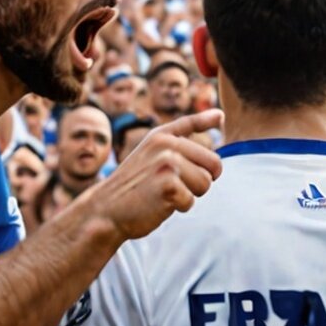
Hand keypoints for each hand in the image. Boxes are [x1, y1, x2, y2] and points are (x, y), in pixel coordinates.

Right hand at [90, 109, 223, 241]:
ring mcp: (167, 163)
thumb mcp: (149, 154)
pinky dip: (179, 207)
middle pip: (213, 164)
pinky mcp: (168, 186)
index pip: (190, 123)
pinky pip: (191, 201)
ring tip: (164, 193)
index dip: (207, 120)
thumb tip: (220, 115)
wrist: (105, 210)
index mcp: (160, 136)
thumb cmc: (132, 186)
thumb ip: (178, 140)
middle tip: (175, 185)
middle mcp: (166, 145)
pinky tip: (158, 204)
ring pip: (205, 183)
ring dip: (190, 195)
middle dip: (201, 180)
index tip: (220, 117)